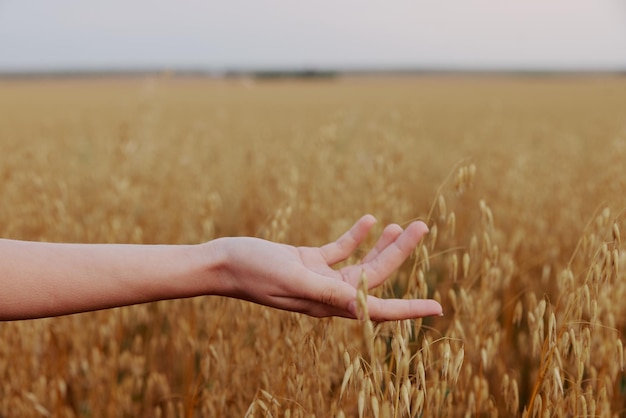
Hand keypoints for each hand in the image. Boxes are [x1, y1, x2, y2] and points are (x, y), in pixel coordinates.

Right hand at [213, 215, 442, 320]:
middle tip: (422, 226)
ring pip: (361, 263)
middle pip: (374, 276)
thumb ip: (327, 291)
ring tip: (402, 224)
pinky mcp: (308, 262)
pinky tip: (368, 221)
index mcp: (327, 304)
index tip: (437, 308)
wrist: (223, 261)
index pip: (376, 309)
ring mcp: (319, 278)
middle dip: (400, 253)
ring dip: (381, 245)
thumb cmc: (253, 271)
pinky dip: (355, 236)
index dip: (409, 309)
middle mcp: (328, 295)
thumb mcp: (293, 278)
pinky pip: (339, 250)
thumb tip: (362, 305)